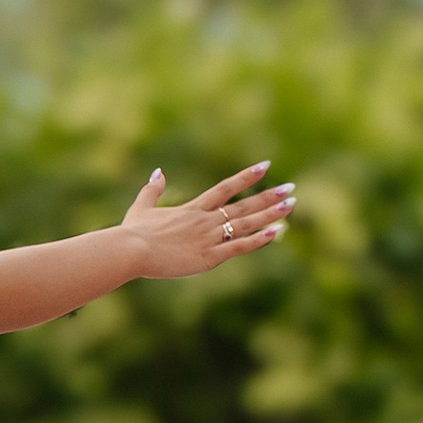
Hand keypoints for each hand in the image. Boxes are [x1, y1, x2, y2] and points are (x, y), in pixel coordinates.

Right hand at [122, 160, 294, 274]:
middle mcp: (205, 220)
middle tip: (290, 188)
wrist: (131, 250)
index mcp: (193, 209)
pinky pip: (238, 247)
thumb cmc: (133, 232)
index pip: (225, 188)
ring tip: (290, 204)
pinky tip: (275, 232)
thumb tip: (158, 172)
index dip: (246, 177)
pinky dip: (257, 240)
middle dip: (268, 197)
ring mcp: (209, 238)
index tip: (265, 165)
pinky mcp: (208, 257)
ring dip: (270, 214)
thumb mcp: (141, 208)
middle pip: (243, 205)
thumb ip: (152, 190)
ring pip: (246, 224)